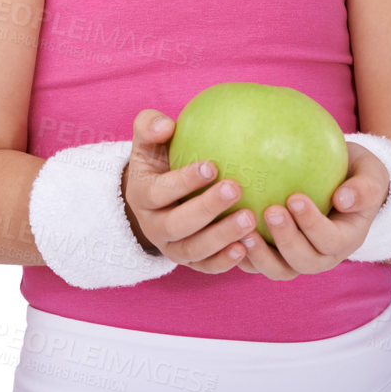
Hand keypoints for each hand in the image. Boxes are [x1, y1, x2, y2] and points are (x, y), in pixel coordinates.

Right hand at [121, 109, 252, 273]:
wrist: (157, 197)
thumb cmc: (160, 161)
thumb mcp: (148, 142)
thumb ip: (150, 126)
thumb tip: (166, 125)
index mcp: (141, 195)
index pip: (158, 192)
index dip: (183, 181)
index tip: (212, 165)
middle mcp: (153, 226)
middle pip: (176, 225)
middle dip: (206, 209)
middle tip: (235, 189)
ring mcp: (170, 248)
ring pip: (193, 250)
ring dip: (221, 237)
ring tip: (250, 219)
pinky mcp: (189, 262)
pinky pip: (205, 266)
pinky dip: (224, 261)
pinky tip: (246, 247)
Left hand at [236, 142, 389, 279]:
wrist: (343, 186)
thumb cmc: (357, 175)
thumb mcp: (371, 175)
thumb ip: (364, 187)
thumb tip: (344, 199)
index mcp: (346, 239)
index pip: (331, 240)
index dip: (313, 225)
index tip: (295, 198)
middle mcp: (323, 256)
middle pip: (304, 261)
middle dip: (286, 240)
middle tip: (269, 211)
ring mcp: (298, 259)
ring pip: (279, 270)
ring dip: (261, 255)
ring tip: (243, 230)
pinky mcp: (276, 255)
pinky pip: (258, 263)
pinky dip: (242, 254)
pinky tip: (226, 231)